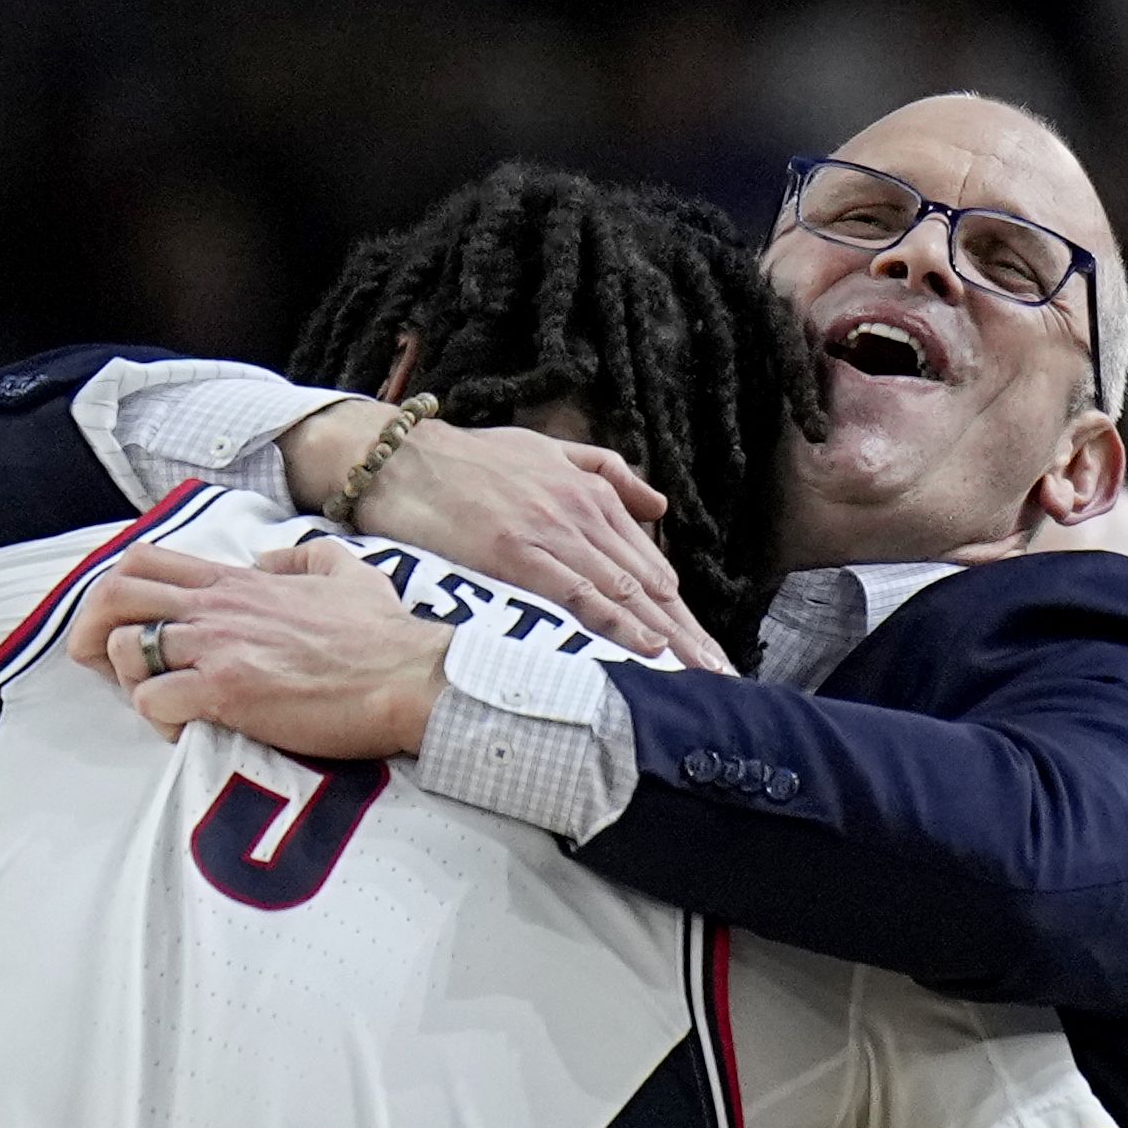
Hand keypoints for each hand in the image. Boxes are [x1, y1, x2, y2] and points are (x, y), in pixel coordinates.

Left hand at [73, 540, 449, 758]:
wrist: (410, 677)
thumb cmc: (384, 635)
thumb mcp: (347, 571)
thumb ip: (301, 557)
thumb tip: (271, 559)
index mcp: (238, 579)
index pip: (146, 561)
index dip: (114, 590)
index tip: (116, 623)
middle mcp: (217, 606)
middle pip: (115, 594)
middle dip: (90, 629)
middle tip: (95, 664)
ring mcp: (219, 646)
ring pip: (124, 647)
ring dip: (124, 679)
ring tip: (153, 701)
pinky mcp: (227, 691)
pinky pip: (153, 700)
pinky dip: (155, 719)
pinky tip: (184, 729)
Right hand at [279, 401, 729, 670]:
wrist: (404, 458)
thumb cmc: (470, 458)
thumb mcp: (548, 449)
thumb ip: (607, 471)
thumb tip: (658, 505)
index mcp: (595, 495)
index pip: (651, 566)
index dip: (684, 615)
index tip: (710, 653)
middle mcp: (584, 514)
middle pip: (652, 587)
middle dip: (692, 636)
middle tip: (724, 678)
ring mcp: (555, 534)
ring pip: (627, 593)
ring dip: (670, 640)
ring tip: (701, 678)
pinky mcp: (520, 553)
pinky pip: (581, 594)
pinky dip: (619, 622)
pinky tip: (649, 648)